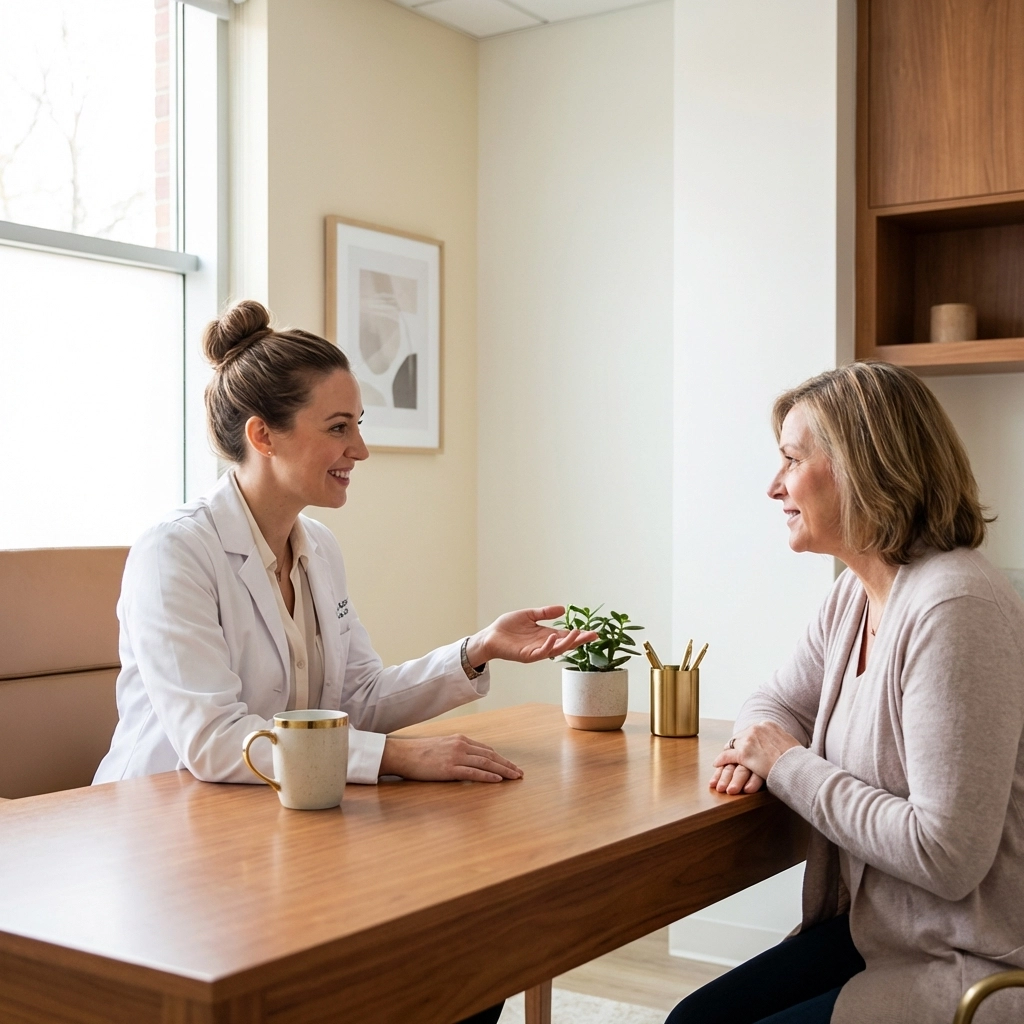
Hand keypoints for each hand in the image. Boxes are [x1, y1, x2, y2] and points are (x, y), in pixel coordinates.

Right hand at [380, 734, 523, 782]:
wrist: (402, 754)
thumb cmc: (419, 753)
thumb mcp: (442, 747)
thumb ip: (456, 751)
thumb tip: (468, 762)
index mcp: (460, 739)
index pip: (486, 749)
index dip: (500, 758)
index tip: (511, 765)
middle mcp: (461, 745)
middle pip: (490, 756)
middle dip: (507, 764)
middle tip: (519, 773)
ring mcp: (456, 756)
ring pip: (486, 764)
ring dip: (503, 771)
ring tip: (514, 777)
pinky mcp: (450, 769)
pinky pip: (473, 773)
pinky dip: (487, 776)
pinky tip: (498, 780)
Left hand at [465, 605, 598, 665]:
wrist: (491, 635)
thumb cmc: (508, 626)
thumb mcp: (530, 615)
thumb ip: (545, 613)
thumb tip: (563, 609)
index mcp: (545, 635)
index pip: (566, 635)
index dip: (579, 635)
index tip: (593, 632)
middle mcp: (543, 644)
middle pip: (566, 644)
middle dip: (579, 640)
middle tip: (592, 635)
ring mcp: (536, 651)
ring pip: (556, 649)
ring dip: (567, 642)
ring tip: (577, 633)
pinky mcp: (527, 655)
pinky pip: (540, 652)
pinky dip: (548, 646)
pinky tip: (554, 637)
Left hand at [710, 721, 800, 792]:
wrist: (797, 767)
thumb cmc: (798, 759)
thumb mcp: (790, 743)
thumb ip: (780, 741)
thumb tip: (782, 745)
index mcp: (768, 725)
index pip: (751, 731)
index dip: (746, 739)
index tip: (743, 745)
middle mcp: (756, 729)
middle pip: (739, 737)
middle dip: (734, 746)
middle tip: (730, 752)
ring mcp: (749, 740)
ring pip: (732, 746)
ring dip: (726, 755)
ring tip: (721, 761)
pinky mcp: (744, 754)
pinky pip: (727, 756)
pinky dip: (721, 760)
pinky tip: (717, 764)